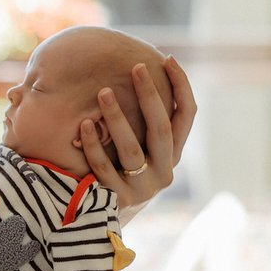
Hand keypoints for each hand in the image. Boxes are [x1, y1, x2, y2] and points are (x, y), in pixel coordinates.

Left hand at [81, 56, 195, 224]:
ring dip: (117, 117)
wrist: (105, 211)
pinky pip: (103, 167)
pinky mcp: (117, 198)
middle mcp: (164, 171)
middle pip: (161, 128)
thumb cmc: (121, 165)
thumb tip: (139, 69)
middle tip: (137, 68)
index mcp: (173, 153)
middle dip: (150, 95)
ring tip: (103, 92)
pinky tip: (83, 124)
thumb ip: (144, 118)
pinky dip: (92, 145)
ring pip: (131, 149)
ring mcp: (142, 187)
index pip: (187, 115)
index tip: (167, 59)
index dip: (180, 86)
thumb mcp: (140, 143)